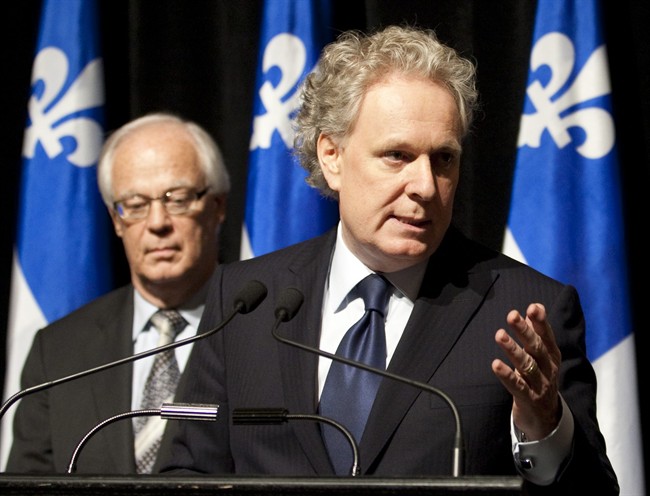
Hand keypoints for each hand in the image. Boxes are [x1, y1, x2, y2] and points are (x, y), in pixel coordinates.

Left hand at [491, 303, 561, 440]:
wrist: (547, 420)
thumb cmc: (539, 380)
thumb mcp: (541, 357)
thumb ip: (537, 333)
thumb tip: (535, 307)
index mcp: (551, 357)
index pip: (547, 337)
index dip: (541, 323)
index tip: (532, 307)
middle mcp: (548, 370)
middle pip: (537, 349)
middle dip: (525, 331)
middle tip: (512, 315)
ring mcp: (539, 386)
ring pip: (527, 366)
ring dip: (513, 350)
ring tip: (499, 335)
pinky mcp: (528, 400)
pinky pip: (517, 386)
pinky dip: (506, 375)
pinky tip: (495, 365)